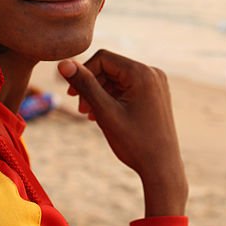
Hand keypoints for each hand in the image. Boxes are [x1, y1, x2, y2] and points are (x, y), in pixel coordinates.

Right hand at [58, 50, 187, 216]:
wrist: (162, 167)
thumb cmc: (135, 142)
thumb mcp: (105, 111)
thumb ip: (85, 85)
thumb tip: (63, 63)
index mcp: (142, 73)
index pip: (103, 58)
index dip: (83, 73)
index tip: (72, 94)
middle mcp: (152, 73)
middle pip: (111, 67)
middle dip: (92, 85)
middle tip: (81, 110)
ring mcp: (156, 83)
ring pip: (118, 78)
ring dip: (100, 93)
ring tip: (90, 115)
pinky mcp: (155, 94)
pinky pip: (128, 87)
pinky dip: (113, 98)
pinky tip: (103, 115)